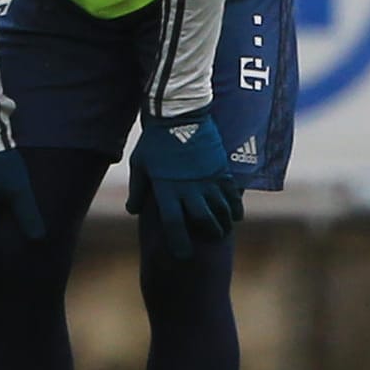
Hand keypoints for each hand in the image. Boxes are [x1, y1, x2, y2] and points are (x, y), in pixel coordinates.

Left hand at [126, 107, 243, 259]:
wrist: (177, 115)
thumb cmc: (154, 141)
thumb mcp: (140, 165)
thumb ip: (138, 190)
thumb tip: (132, 211)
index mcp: (167, 189)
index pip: (174, 224)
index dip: (179, 243)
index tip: (183, 255)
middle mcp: (189, 188)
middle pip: (203, 221)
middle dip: (208, 234)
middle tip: (210, 240)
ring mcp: (207, 179)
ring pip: (221, 210)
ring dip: (224, 223)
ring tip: (223, 230)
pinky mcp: (221, 169)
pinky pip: (232, 194)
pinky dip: (236, 207)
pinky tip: (236, 216)